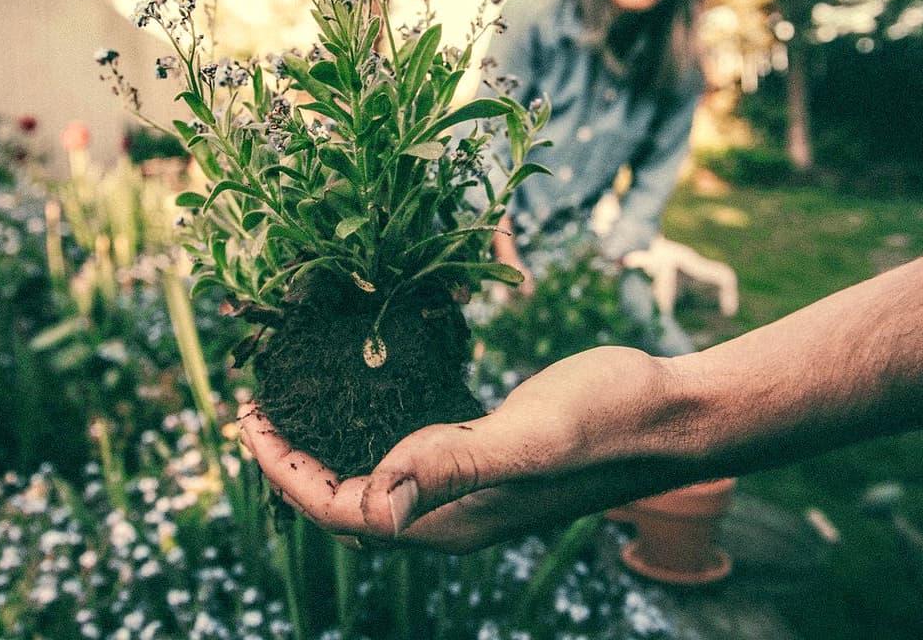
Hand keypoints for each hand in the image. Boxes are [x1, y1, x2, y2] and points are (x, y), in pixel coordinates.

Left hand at [240, 347, 672, 553]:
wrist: (674, 412)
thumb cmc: (611, 421)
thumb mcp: (531, 437)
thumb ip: (454, 465)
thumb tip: (375, 502)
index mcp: (451, 522)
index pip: (341, 511)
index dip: (284, 471)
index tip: (248, 416)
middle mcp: (454, 516)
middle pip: (347, 505)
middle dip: (291, 464)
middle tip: (256, 408)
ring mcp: (472, 491)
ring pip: (374, 483)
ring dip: (326, 451)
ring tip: (292, 407)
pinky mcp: (489, 460)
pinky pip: (409, 458)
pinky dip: (370, 433)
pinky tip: (363, 400)